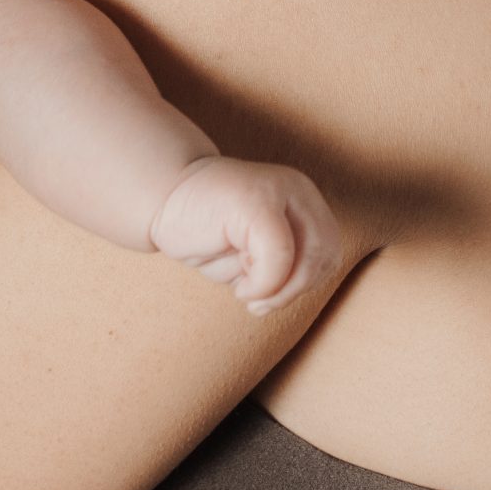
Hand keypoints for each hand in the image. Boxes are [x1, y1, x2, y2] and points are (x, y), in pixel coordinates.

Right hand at [148, 153, 342, 315]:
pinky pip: (279, 259)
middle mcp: (297, 189)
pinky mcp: (257, 200)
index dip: (306, 284)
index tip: (268, 295)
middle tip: (259, 300)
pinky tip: (240, 287)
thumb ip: (285, 267)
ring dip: (279, 290)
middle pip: (326, 256)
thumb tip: (295, 292)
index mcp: (303, 199)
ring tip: (246, 289)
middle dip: (295, 290)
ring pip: (307, 261)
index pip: (330, 253)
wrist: (161, 199)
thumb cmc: (207, 230)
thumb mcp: (254, 254)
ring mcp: (279, 190)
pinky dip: (262, 285)